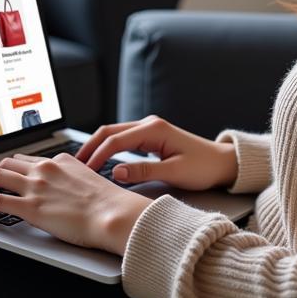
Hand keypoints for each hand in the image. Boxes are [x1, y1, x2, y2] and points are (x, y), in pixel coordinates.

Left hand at [0, 153, 153, 254]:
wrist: (113, 214)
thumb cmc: (108, 204)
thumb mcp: (90, 183)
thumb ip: (73, 181)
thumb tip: (68, 190)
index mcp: (61, 161)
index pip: (29, 159)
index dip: (14, 169)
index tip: (8, 176)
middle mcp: (45, 168)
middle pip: (9, 163)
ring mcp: (36, 186)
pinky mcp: (29, 206)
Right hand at [75, 115, 237, 191]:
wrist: (222, 163)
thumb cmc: (203, 167)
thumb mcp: (175, 173)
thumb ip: (144, 172)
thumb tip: (115, 173)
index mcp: (154, 129)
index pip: (116, 140)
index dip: (97, 155)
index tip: (84, 171)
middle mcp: (149, 124)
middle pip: (110, 132)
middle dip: (90, 147)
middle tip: (74, 165)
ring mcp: (149, 129)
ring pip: (114, 135)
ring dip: (98, 147)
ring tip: (82, 164)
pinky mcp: (151, 137)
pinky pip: (123, 140)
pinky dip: (108, 149)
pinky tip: (100, 161)